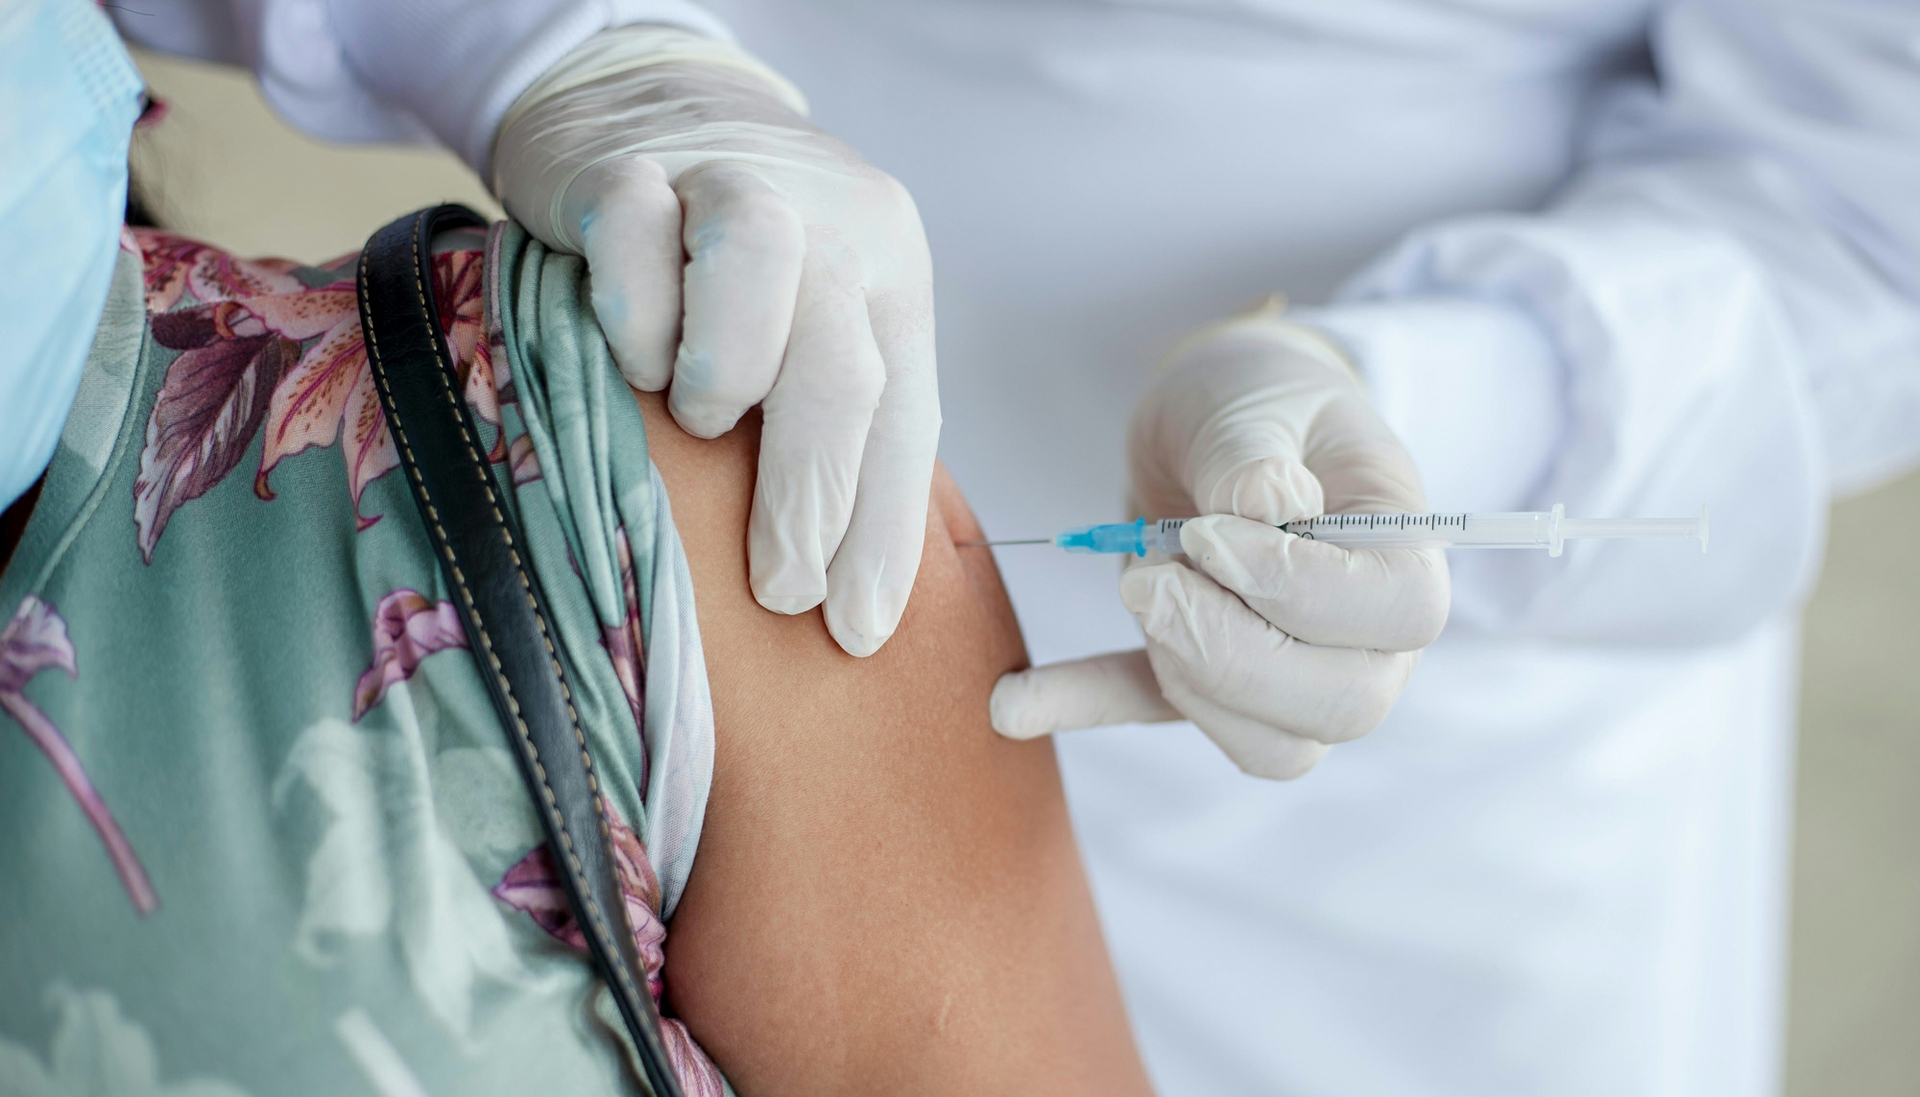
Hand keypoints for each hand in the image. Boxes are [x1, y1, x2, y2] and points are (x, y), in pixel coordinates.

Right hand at [491, 27, 937, 656]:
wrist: (642, 100)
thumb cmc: (731, 262)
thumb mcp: (812, 321)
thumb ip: (836, 418)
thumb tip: (845, 592)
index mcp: (889, 272)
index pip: (906, 417)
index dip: (885, 533)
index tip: (860, 631)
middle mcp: (831, 221)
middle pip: (842, 367)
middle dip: (814, 500)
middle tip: (780, 589)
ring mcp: (730, 182)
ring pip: (756, 276)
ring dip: (727, 379)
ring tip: (700, 424)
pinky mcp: (628, 168)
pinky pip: (636, 243)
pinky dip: (636, 318)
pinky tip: (632, 354)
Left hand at [991, 308, 1449, 778]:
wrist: (1223, 418)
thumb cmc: (1261, 400)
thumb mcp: (1254, 399)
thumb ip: (1255, 453)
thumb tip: (1265, 509)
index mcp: (1402, 551)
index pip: (1400, 614)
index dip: (1304, 590)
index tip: (1209, 534)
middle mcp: (1367, 637)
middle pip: (1341, 705)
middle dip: (1231, 652)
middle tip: (1149, 577)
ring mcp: (1295, 674)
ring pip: (1270, 745)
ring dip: (1183, 678)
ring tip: (1134, 582)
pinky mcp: (1209, 681)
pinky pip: (1159, 716)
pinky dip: (1086, 707)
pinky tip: (1013, 702)